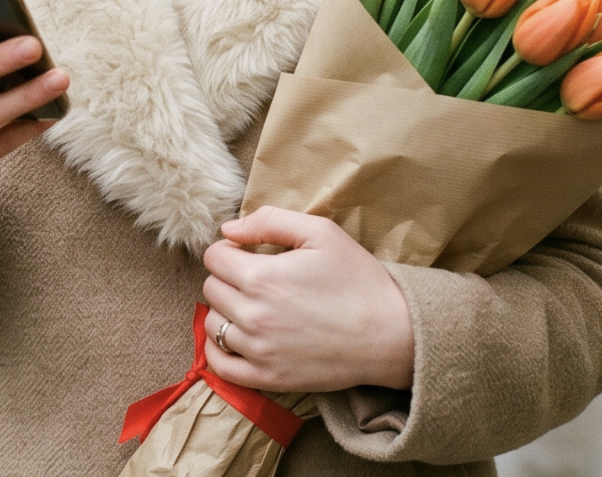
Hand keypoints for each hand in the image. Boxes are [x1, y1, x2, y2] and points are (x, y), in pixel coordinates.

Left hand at [202, 206, 413, 392]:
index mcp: (262, 277)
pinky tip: (236, 335)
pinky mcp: (269, 379)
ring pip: (212, 324)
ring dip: (225, 309)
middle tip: (255, 275)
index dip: (230, 248)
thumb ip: (269, 221)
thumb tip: (229, 229)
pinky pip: (220, 366)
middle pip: (211, 288)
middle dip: (227, 276)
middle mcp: (253, 316)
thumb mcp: (320, 231)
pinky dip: (218, 349)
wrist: (389, 334)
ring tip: (251, 303)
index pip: (214, 257)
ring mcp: (259, 351)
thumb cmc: (357, 278)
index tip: (249, 251)